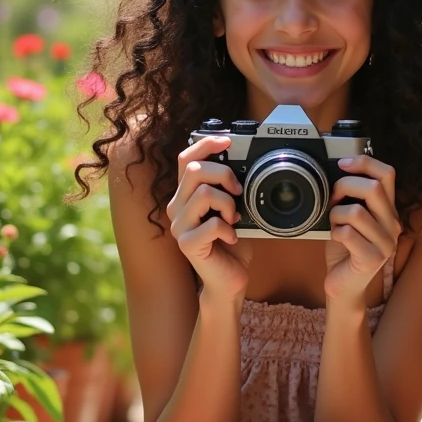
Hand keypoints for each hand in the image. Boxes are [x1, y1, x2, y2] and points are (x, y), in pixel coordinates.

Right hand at [167, 135, 253, 299]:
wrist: (228, 280)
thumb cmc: (231, 245)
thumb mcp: (232, 209)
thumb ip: (229, 189)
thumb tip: (243, 164)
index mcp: (186, 195)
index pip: (185, 158)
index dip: (205, 144)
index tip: (228, 141)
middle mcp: (177, 207)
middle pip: (193, 169)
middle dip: (223, 173)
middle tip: (238, 191)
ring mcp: (180, 226)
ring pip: (203, 193)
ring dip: (228, 203)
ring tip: (234, 218)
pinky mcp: (187, 244)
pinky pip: (212, 224)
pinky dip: (229, 229)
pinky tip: (232, 238)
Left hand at [324, 156, 400, 305]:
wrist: (344, 284)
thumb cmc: (345, 248)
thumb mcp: (351, 217)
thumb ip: (352, 196)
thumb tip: (337, 172)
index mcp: (388, 210)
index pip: (387, 174)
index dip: (365, 162)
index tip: (343, 163)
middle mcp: (392, 224)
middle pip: (373, 188)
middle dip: (344, 186)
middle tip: (332, 197)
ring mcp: (385, 243)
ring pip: (356, 212)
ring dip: (336, 214)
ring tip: (334, 224)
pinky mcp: (372, 259)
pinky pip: (347, 234)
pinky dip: (335, 233)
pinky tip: (336, 239)